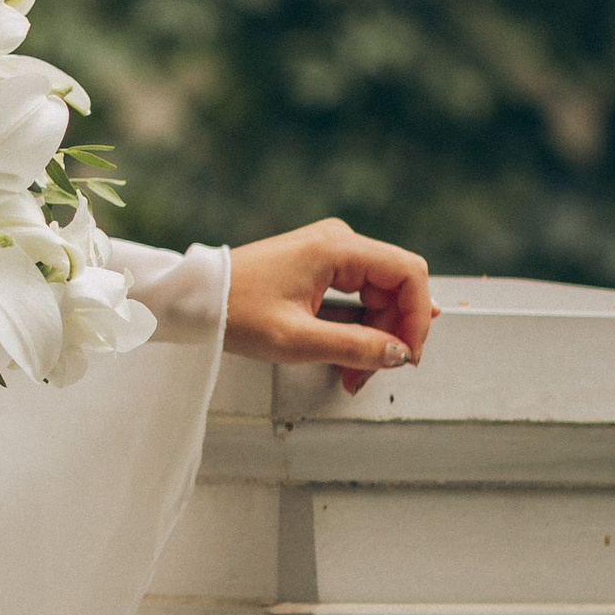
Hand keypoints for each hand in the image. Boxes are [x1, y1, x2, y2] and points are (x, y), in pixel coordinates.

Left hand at [223, 217, 431, 397]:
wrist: (196, 299)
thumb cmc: (236, 312)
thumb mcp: (297, 339)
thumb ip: (355, 346)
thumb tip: (400, 354)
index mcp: (336, 247)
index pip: (409, 274)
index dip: (417, 318)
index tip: (407, 356)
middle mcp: (338, 241)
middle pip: (397, 286)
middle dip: (394, 333)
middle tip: (373, 372)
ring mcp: (329, 252)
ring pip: (380, 294)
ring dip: (376, 336)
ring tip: (354, 373)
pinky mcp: (320, 266)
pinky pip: (358, 296)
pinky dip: (359, 328)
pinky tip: (350, 358)